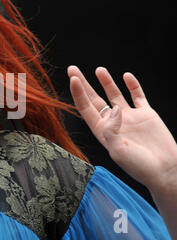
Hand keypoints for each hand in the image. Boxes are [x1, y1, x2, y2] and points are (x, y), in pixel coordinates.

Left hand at [67, 66, 176, 192]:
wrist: (165, 171)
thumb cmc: (140, 167)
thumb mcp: (118, 151)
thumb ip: (111, 130)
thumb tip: (115, 109)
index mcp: (103, 131)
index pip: (86, 108)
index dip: (78, 93)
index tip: (72, 79)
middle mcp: (113, 122)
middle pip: (94, 99)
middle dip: (83, 84)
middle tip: (72, 69)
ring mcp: (130, 117)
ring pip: (114, 95)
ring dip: (106, 82)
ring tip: (98, 69)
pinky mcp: (146, 115)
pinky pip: (138, 96)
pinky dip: (133, 85)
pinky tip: (126, 76)